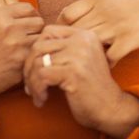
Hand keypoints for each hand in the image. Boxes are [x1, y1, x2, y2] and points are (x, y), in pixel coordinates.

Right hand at [0, 3, 44, 109]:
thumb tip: (11, 11)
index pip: (28, 8)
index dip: (30, 15)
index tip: (29, 23)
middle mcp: (9, 28)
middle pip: (39, 22)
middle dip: (36, 29)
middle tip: (30, 38)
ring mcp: (17, 45)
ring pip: (40, 39)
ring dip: (36, 44)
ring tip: (28, 50)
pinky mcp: (20, 63)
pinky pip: (35, 55)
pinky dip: (32, 58)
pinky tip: (24, 62)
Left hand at [24, 25, 138, 138]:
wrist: (110, 107)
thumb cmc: (91, 87)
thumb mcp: (81, 59)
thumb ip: (64, 49)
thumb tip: (31, 48)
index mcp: (85, 35)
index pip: (48, 31)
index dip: (36, 50)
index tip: (37, 68)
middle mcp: (82, 40)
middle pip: (39, 45)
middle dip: (28, 67)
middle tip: (31, 84)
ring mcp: (79, 55)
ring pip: (37, 62)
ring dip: (32, 82)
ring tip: (37, 94)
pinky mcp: (73, 72)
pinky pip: (41, 76)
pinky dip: (37, 90)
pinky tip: (42, 99)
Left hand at [57, 0, 138, 65]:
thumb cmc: (137, 0)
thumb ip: (92, 4)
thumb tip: (69, 15)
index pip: (68, 14)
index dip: (62, 28)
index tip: (65, 38)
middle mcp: (105, 11)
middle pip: (76, 32)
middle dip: (71, 45)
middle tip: (71, 55)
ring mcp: (117, 26)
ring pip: (90, 45)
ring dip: (87, 55)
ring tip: (86, 63)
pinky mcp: (130, 40)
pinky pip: (109, 57)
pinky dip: (106, 63)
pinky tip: (106, 66)